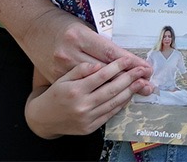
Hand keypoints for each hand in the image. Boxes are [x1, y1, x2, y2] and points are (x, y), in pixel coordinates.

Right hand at [19, 6, 152, 90]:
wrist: (32, 34)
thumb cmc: (59, 25)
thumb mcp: (79, 26)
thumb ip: (98, 43)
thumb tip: (123, 57)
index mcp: (76, 37)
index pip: (108, 53)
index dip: (128, 61)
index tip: (144, 65)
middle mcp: (69, 57)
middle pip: (106, 73)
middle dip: (130, 77)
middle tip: (148, 78)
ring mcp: (62, 73)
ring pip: (99, 88)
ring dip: (123, 89)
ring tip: (141, 87)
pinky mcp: (61, 87)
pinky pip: (88, 96)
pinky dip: (107, 98)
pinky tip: (122, 95)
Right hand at [25, 58, 149, 137]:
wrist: (44, 118)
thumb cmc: (55, 93)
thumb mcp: (63, 76)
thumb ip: (81, 69)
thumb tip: (99, 65)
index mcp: (75, 90)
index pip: (101, 76)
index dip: (116, 66)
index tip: (128, 59)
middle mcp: (82, 105)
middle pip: (111, 90)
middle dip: (129, 78)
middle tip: (142, 70)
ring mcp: (87, 118)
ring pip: (113, 103)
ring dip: (129, 92)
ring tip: (141, 82)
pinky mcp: (90, 127)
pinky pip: (110, 114)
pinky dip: (121, 104)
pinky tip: (128, 95)